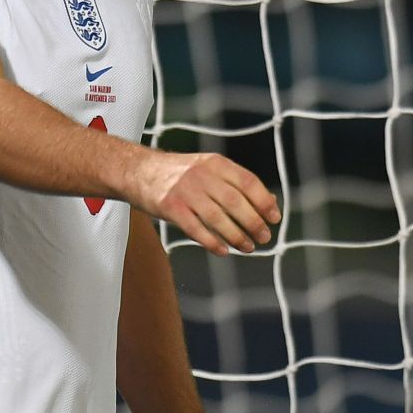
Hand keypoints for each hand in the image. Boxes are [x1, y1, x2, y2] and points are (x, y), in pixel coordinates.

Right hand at [132, 151, 279, 255]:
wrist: (138, 171)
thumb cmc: (180, 174)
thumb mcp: (209, 169)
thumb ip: (237, 184)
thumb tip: (270, 202)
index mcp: (215, 163)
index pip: (247, 181)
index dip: (264, 201)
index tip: (274, 218)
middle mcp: (201, 175)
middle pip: (235, 202)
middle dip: (254, 222)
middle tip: (264, 237)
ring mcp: (184, 191)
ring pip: (217, 218)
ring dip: (236, 236)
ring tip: (248, 247)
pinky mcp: (170, 207)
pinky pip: (195, 229)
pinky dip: (212, 242)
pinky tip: (223, 250)